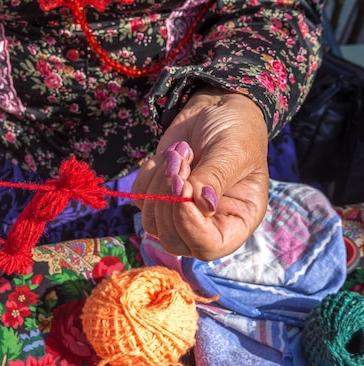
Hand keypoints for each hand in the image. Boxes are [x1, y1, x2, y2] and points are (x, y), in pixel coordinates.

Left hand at [132, 86, 268, 260]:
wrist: (217, 107)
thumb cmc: (237, 129)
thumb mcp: (233, 151)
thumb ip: (214, 179)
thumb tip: (201, 204)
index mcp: (238, 221)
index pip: (209, 247)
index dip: (190, 226)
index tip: (184, 188)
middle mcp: (209, 224)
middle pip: (173, 242)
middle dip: (168, 203)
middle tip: (179, 165)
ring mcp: (181, 212)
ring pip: (151, 223)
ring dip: (158, 186)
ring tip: (179, 154)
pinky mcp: (160, 195)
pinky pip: (140, 198)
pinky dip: (148, 175)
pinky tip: (169, 155)